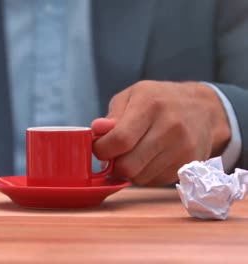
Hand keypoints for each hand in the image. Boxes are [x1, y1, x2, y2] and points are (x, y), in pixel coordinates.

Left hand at [91, 81, 230, 186]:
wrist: (203, 109)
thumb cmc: (159, 100)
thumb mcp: (132, 96)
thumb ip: (112, 115)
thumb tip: (97, 131)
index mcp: (150, 105)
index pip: (119, 140)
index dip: (102, 149)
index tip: (99, 147)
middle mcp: (170, 127)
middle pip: (128, 165)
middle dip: (114, 164)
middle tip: (115, 154)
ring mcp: (182, 148)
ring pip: (139, 178)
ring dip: (129, 171)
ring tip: (134, 154)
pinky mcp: (188, 164)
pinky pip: (154, 182)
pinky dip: (145, 175)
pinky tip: (149, 159)